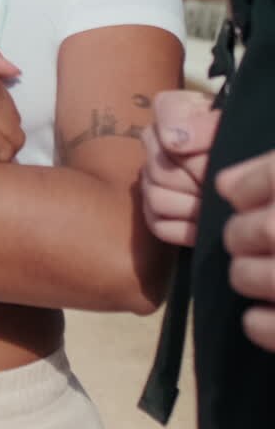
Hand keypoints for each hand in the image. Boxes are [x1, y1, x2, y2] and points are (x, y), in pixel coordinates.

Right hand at [141, 90, 219, 245]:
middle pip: (159, 169)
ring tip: (212, 204)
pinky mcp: (153, 210)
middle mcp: (152, 141)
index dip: (188, 143)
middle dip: (196, 182)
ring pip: (155, 197)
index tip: (207, 151)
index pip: (164, 124)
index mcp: (169, 110)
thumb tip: (174, 141)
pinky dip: (183, 228)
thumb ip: (204, 126)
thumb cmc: (233, 140)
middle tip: (218, 186)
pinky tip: (203, 223)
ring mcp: (149, 176)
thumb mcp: (227, 125)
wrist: (237, 161)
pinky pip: (158, 225)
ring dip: (189, 206)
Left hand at [218, 151, 274, 351]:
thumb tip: (225, 185)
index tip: (242, 194)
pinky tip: (262, 313)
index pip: (240, 185)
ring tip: (260, 271)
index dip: (241, 189)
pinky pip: (263, 326)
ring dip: (247, 275)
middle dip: (242, 234)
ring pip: (245, 276)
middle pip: (240, 232)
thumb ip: (271, 169)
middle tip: (254, 237)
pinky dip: (258, 322)